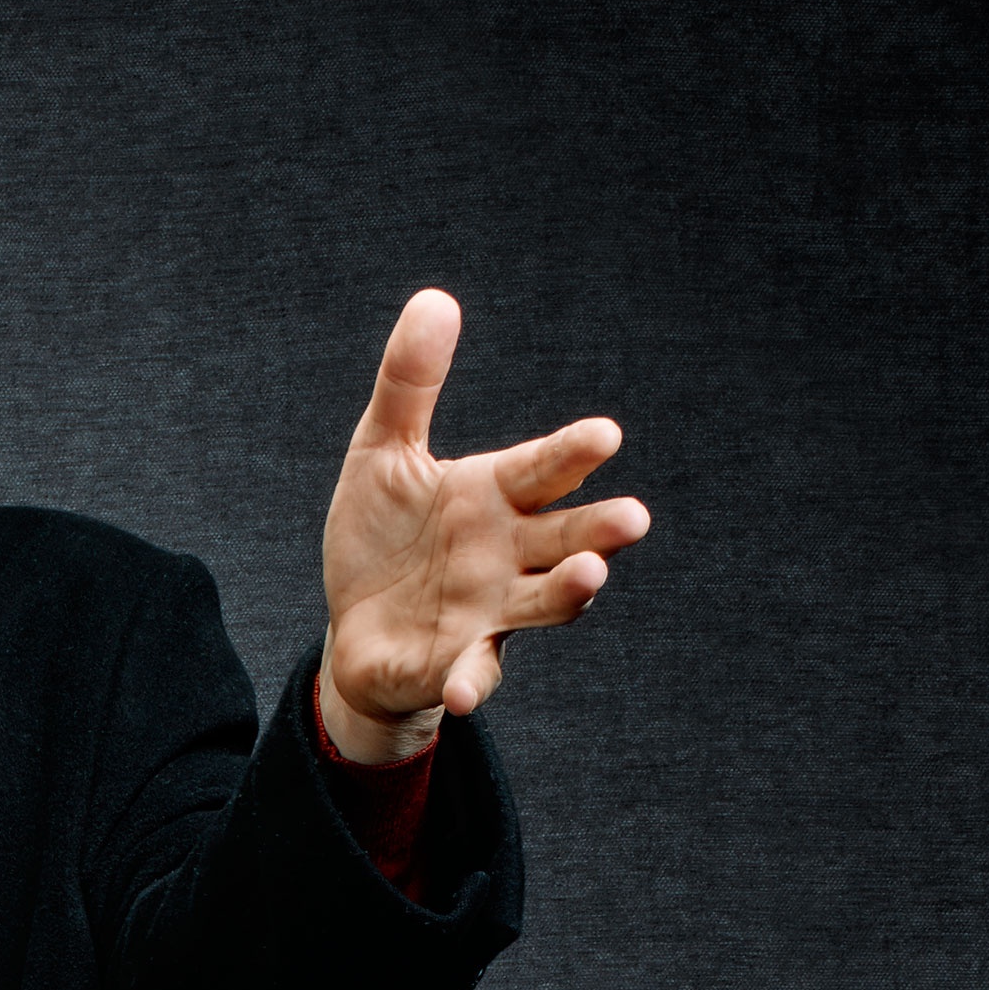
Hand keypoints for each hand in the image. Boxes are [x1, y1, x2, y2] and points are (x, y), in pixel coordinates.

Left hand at [317, 288, 647, 762]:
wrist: (356, 626)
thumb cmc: (384, 537)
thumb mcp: (382, 453)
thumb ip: (409, 385)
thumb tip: (434, 298)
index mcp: (496, 496)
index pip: (543, 469)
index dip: (572, 454)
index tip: (604, 436)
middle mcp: (510, 554)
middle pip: (568, 537)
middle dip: (600, 529)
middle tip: (632, 520)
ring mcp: (490, 612)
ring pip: (545, 604)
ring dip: (569, 593)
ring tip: (590, 576)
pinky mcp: (456, 664)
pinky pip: (472, 673)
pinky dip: (472, 682)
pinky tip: (462, 691)